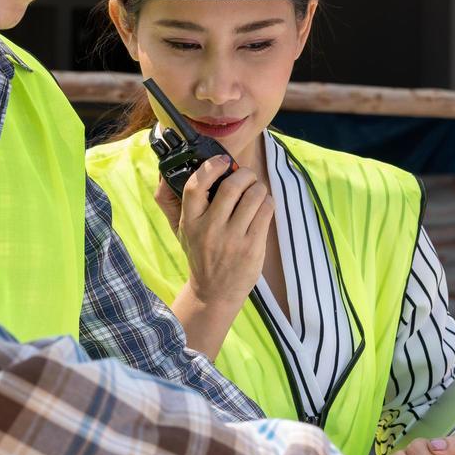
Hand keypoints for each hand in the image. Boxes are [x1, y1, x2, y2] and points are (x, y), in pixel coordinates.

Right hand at [154, 157, 272, 308]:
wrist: (213, 293)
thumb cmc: (202, 255)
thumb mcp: (186, 232)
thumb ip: (193, 205)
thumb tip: (212, 169)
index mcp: (191, 222)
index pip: (196, 186)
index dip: (211, 167)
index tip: (223, 162)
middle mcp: (210, 230)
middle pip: (231, 186)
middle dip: (245, 175)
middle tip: (247, 177)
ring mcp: (232, 239)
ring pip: (253, 196)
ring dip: (258, 188)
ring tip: (256, 193)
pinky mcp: (252, 248)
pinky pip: (266, 211)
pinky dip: (267, 202)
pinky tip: (263, 206)